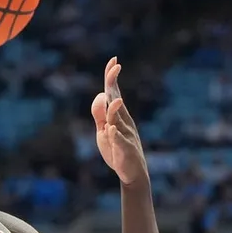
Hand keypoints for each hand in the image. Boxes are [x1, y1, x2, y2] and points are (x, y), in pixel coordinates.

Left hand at [91, 57, 147, 185]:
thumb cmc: (116, 149)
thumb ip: (99, 114)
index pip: (113, 93)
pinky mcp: (124, 150)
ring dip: (114, 108)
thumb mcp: (103, 130)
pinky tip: (111, 130)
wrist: (132, 172)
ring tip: (112, 97)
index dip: (111, 77)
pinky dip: (115, 135)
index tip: (114, 60)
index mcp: (117, 115)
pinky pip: (119, 141)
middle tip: (115, 67)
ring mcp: (125, 134)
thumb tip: (100, 95)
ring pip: (117, 119)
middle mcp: (123, 121)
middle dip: (113, 84)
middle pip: (116, 99)